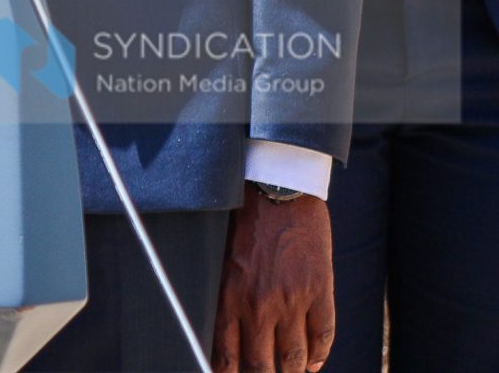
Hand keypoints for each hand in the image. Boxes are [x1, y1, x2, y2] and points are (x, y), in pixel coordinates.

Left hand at [213, 191, 331, 372]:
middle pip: (261, 365)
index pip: (227, 355)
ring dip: (294, 372)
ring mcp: (292, 301)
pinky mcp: (320, 292)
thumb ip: (230, 299)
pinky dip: (320, 355)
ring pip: (294, 358)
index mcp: (229, 297)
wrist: (278, 192)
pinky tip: (315, 362)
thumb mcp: (225, 263)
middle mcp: (259, 305)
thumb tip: (232, 335)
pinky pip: (323, 336)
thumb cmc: (246, 225)